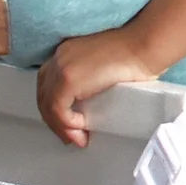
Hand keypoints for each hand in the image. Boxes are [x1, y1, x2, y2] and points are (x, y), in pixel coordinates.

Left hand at [36, 29, 156, 147]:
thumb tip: (86, 104)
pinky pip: (58, 109)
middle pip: (43, 95)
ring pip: (48, 105)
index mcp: (66, 52)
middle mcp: (59, 57)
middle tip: (69, 136)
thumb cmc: (132, 54)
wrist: (142, 46)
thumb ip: (88, 79)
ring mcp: (62, 67)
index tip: (65, 121)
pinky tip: (82, 127)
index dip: (52, 106)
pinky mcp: (69, 79)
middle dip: (54, 120)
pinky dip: (68, 123)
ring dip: (61, 126)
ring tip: (77, 138)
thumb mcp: (101, 65)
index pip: (46, 83)